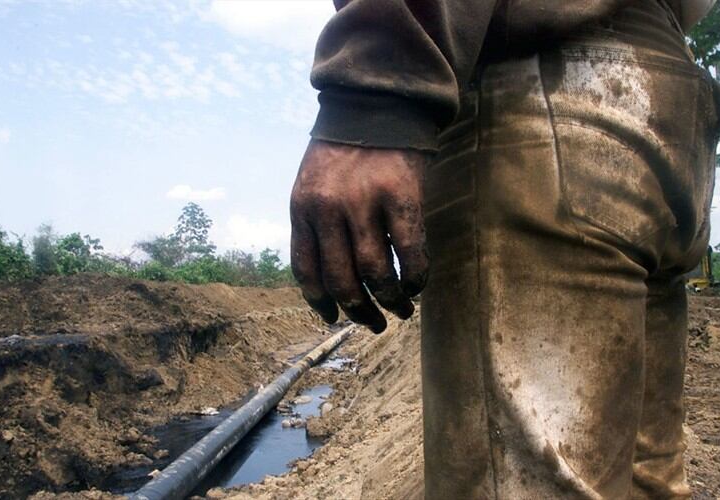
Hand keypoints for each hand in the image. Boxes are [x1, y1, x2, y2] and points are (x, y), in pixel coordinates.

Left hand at [290, 139, 428, 332]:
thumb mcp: (314, 183)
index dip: (321, 302)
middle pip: (342, 280)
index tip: (334, 317)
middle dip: (360, 312)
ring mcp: (363, 202)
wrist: (376, 102)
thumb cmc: (346, 149)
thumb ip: (316, 223)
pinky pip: (409, 253)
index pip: (306, 270)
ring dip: (391, 302)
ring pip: (375, 274)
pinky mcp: (400, 195)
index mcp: (302, 208)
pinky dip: (415, 278)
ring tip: (402, 310)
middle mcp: (328, 209)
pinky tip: (418, 285)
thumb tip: (330, 279)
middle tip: (375, 323)